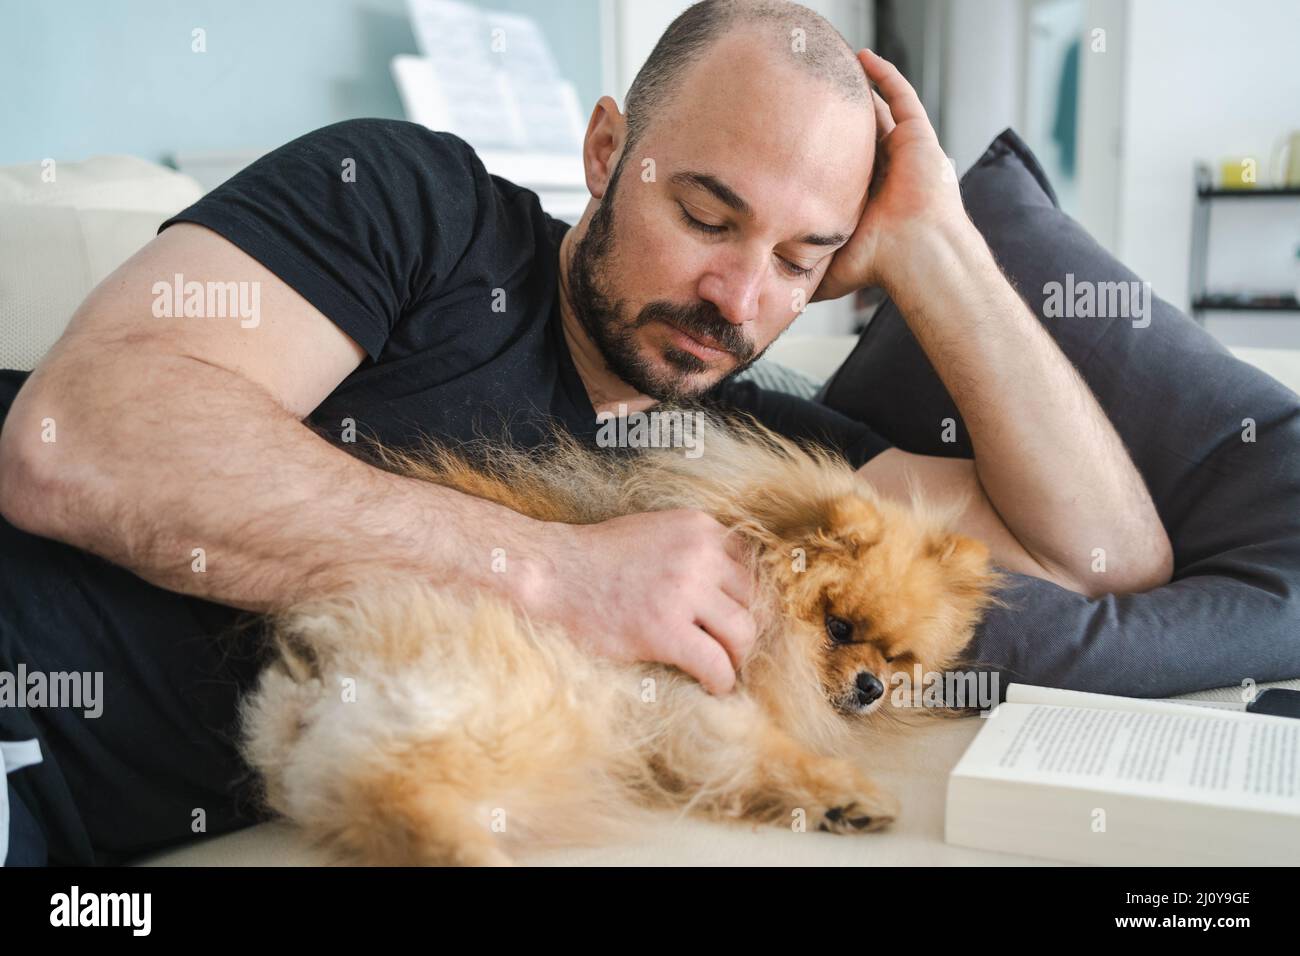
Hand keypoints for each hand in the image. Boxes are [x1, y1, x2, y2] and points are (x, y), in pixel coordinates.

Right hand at [519, 510, 757, 694]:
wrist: (551, 573)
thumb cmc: (598, 559)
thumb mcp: (656, 532)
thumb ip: (694, 549)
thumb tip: (729, 587)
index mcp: (700, 528)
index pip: (751, 567)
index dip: (747, 599)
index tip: (737, 619)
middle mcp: (699, 554)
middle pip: (754, 600)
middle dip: (747, 629)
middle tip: (732, 650)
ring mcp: (683, 591)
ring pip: (744, 632)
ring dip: (738, 657)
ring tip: (722, 668)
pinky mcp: (665, 630)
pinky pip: (716, 663)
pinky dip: (721, 681)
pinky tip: (711, 686)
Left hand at [813, 49, 971, 301]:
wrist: (917, 257)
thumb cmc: (878, 266)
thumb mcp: (830, 269)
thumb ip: (807, 273)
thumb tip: (777, 299)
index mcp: (870, 198)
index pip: (843, 166)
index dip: (821, 149)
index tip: (792, 136)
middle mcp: (889, 173)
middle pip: (859, 134)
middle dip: (838, 114)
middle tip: (808, 95)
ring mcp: (906, 154)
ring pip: (880, 111)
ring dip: (858, 90)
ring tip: (832, 69)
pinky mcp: (920, 138)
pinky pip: (902, 97)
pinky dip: (885, 76)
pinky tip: (863, 59)